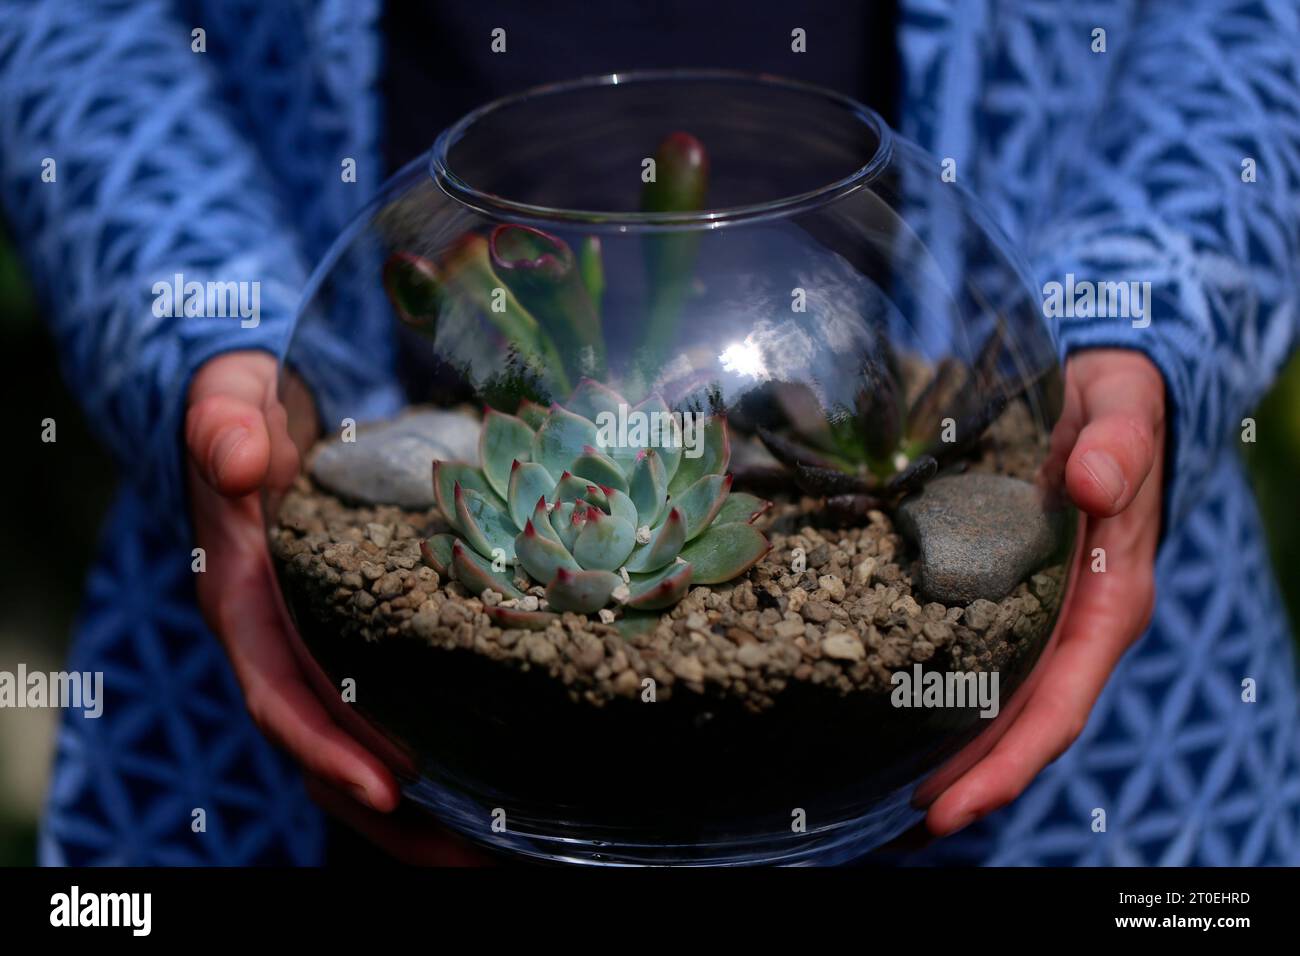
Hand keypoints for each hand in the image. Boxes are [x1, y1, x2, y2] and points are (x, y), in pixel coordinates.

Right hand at [186, 351, 481, 861]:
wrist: (252, 422)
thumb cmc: (246, 412)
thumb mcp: (230, 399)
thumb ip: (226, 424)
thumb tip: (243, 463)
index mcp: (243, 600)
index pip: (277, 689)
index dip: (324, 745)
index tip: (387, 789)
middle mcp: (275, 642)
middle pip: (321, 750)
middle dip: (389, 815)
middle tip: (473, 853)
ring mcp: (312, 651)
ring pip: (354, 751)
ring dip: (417, 812)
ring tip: (497, 848)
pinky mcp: (349, 646)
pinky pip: (381, 718)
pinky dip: (429, 762)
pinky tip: (491, 786)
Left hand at [923, 348, 1165, 835]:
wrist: (1103, 391)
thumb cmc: (1115, 410)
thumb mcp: (1122, 416)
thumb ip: (1117, 447)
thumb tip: (1092, 482)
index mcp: (1109, 603)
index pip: (1058, 705)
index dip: (1007, 764)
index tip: (951, 807)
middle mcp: (1074, 626)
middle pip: (1019, 724)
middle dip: (967, 778)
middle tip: (900, 820)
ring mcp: (1040, 616)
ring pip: (995, 703)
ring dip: (949, 752)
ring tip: (887, 794)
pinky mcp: (1007, 595)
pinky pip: (974, 658)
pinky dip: (937, 694)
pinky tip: (888, 712)